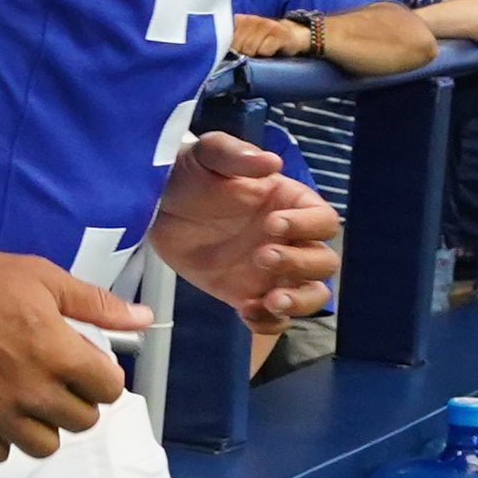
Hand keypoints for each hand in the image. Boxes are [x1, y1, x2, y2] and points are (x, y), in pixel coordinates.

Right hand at [0, 253, 147, 464]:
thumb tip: (142, 318)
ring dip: (42, 427)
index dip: (102, 377)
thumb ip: (96, 304)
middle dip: (76, 401)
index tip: (85, 366)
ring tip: (27, 402)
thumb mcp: (44, 279)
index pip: (110, 390)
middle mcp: (34, 390)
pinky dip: (1, 441)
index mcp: (59, 353)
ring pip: (44, 446)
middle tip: (55, 380)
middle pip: (82, 422)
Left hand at [147, 130, 338, 326]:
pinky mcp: (246, 295)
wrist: (154, 206)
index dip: (307, 226)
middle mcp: (290, 241)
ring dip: (299, 301)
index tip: (273, 225)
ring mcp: (271, 272)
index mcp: (290, 204)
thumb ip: (236, 155)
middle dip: (300, 264)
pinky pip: (272, 318)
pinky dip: (267, 322)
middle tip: (261, 257)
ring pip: (310, 295)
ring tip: (271, 301)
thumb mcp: (207, 155)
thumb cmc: (187, 174)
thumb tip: (271, 162)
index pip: (324, 220)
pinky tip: (245, 311)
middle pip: (324, 262)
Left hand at [225, 13, 315, 58]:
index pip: (225, 36)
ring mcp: (266, 26)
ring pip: (251, 49)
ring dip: (256, 54)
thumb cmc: (266, 38)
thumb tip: (217, 54)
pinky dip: (267, 54)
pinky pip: (265, 50)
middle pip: (238, 45)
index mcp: (241, 20)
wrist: (294, 34)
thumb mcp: (248, 36)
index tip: (233, 51)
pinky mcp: (279, 34)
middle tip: (253, 52)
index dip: (228, 48)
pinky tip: (272, 49)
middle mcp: (253, 20)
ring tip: (262, 50)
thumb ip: (233, 41)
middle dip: (243, 53)